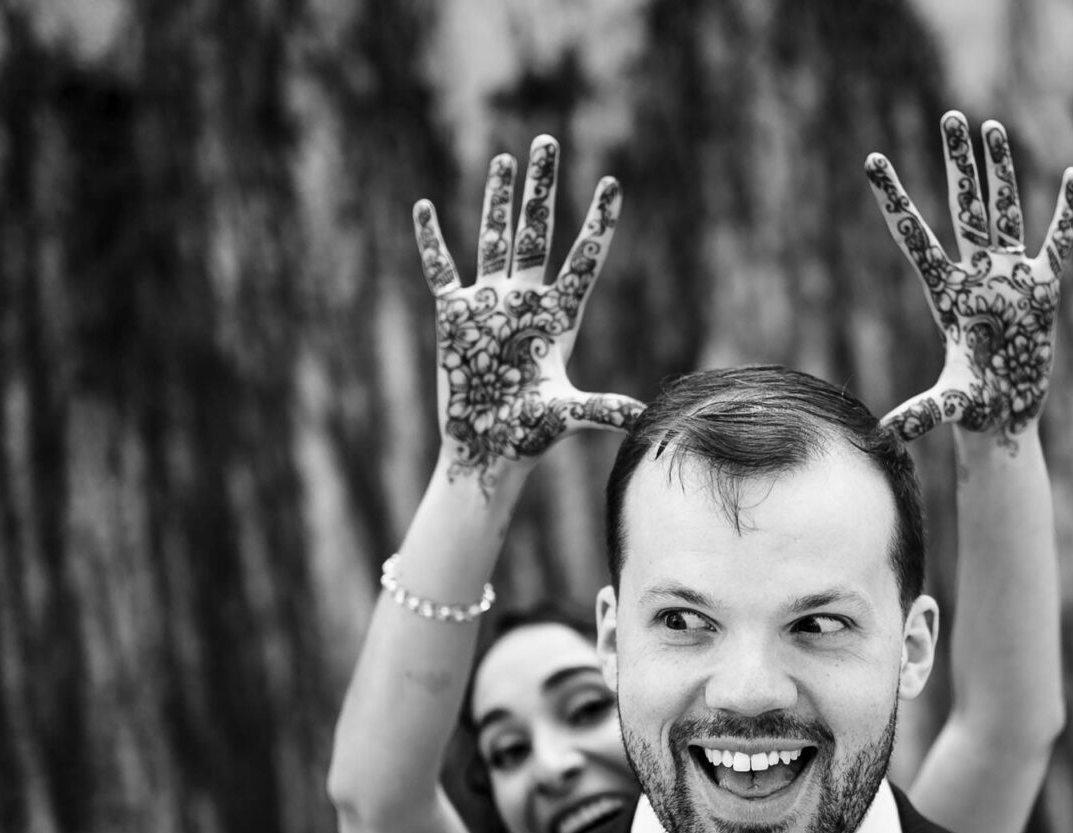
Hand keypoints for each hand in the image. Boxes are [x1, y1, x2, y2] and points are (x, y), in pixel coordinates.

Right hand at [412, 135, 642, 480]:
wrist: (486, 451)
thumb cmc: (529, 438)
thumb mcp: (567, 417)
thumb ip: (604, 410)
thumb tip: (647, 418)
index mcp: (558, 319)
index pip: (583, 259)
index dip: (598, 222)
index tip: (612, 183)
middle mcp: (525, 302)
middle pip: (536, 232)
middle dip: (542, 188)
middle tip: (548, 141)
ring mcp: (489, 305)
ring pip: (493, 239)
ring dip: (497, 199)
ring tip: (506, 158)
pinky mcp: (453, 317)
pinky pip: (439, 270)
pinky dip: (431, 240)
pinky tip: (425, 206)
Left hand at [865, 113, 1072, 444]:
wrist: (1005, 416)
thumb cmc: (974, 409)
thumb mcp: (950, 406)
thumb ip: (922, 414)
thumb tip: (884, 435)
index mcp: (948, 293)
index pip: (914, 236)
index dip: (894, 198)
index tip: (872, 160)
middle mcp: (976, 276)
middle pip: (964, 208)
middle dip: (957, 163)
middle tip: (949, 116)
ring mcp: (1010, 277)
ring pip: (1004, 211)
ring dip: (1000, 171)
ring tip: (991, 127)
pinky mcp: (1043, 288)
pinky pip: (1058, 241)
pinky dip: (1066, 211)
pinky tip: (1072, 175)